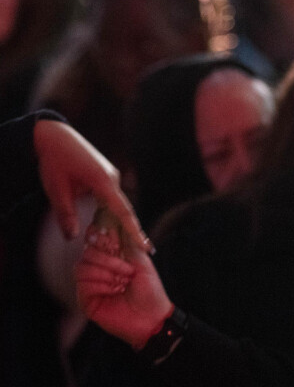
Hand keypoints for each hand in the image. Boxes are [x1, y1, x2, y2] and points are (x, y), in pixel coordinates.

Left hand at [33, 120, 153, 252]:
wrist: (54, 134)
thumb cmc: (54, 159)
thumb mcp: (56, 189)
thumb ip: (66, 214)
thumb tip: (72, 238)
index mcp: (104, 181)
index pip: (123, 211)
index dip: (134, 230)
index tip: (146, 245)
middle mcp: (113, 179)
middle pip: (124, 210)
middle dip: (130, 231)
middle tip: (141, 251)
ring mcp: (111, 176)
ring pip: (117, 205)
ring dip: (117, 222)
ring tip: (124, 243)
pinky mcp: (106, 175)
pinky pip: (111, 198)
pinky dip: (110, 213)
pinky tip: (105, 225)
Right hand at [75, 225, 171, 347]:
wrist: (152, 317)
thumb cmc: (150, 290)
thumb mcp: (142, 262)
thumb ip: (128, 243)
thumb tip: (120, 222)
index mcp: (112, 259)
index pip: (95, 242)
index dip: (101, 239)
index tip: (114, 244)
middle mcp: (99, 270)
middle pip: (86, 253)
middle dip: (107, 259)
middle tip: (127, 270)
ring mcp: (91, 285)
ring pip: (81, 267)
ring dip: (104, 272)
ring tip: (121, 283)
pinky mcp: (86, 300)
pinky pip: (82, 284)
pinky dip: (100, 285)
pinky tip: (113, 291)